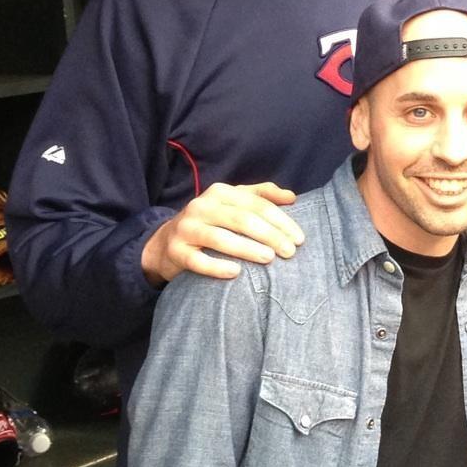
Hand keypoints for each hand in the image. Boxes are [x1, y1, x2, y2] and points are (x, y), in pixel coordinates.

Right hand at [139, 182, 302, 285]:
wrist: (166, 242)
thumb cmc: (211, 222)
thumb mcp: (233, 203)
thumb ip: (261, 195)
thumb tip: (292, 198)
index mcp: (220, 192)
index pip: (256, 204)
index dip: (281, 220)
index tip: (300, 238)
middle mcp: (201, 207)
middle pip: (242, 220)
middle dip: (270, 235)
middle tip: (290, 252)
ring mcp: (186, 229)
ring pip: (220, 239)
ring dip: (248, 249)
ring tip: (270, 259)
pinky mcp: (176, 252)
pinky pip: (198, 261)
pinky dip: (217, 267)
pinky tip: (236, 273)